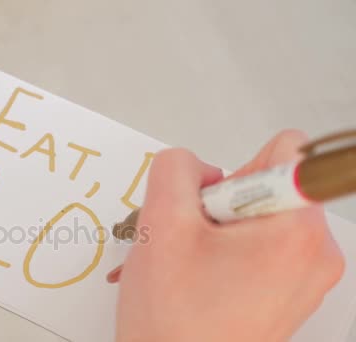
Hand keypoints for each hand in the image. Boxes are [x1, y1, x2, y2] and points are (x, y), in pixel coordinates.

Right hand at [112, 130, 344, 341]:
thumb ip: (176, 167)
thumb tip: (200, 167)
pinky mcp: (290, 292)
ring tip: (192, 262)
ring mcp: (306, 277)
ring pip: (259, 216)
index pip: (287, 150)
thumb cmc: (173, 316)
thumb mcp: (161, 220)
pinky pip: (261, 246)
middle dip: (221, 203)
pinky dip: (226, 250)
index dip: (237, 170)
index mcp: (298, 231)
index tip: (214, 208)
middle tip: (194, 241)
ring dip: (218, 228)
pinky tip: (200, 275)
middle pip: (269, 186)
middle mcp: (317, 254)